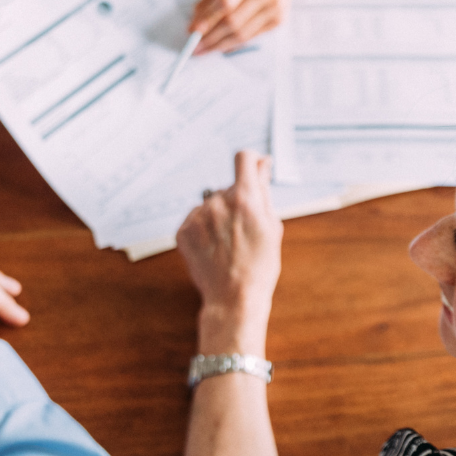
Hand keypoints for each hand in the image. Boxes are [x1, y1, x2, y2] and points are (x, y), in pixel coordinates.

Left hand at [176, 153, 282, 354]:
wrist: (234, 298)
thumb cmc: (259, 265)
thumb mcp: (271, 226)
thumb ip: (264, 190)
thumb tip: (263, 164)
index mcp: (244, 198)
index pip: (243, 158)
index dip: (250, 161)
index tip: (253, 170)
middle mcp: (218, 202)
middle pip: (228, 187)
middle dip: (237, 200)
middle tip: (245, 229)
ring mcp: (198, 217)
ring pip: (211, 204)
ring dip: (219, 215)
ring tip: (228, 242)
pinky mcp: (183, 231)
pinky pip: (195, 218)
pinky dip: (204, 229)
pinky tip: (214, 247)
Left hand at [189, 0, 298, 54]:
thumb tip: (196, 17)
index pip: (227, 0)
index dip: (209, 17)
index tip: (193, 29)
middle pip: (234, 20)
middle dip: (210, 35)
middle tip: (194, 44)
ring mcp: (275, 7)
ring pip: (242, 33)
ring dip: (219, 44)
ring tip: (204, 49)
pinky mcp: (278, 21)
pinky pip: (251, 37)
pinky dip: (233, 43)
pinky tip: (220, 46)